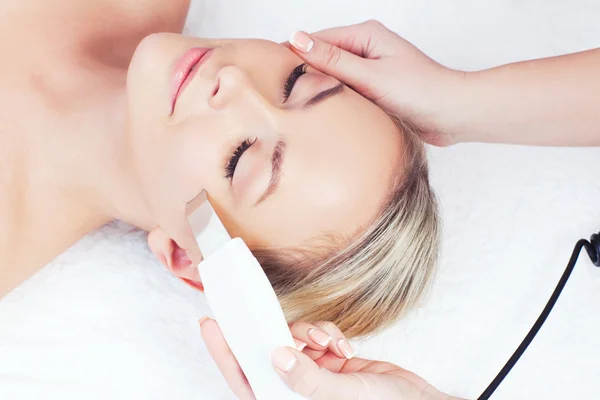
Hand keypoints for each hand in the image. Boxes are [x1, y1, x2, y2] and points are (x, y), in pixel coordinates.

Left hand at [200, 318, 453, 399]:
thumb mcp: (343, 396)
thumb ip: (308, 379)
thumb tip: (277, 356)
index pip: (245, 378)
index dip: (224, 353)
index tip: (210, 324)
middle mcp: (296, 390)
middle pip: (267, 354)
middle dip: (266, 330)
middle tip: (255, 304)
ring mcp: (314, 376)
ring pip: (295, 341)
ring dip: (309, 333)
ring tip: (328, 341)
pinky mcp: (332, 364)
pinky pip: (319, 339)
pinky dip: (329, 335)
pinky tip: (344, 347)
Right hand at [288, 20, 464, 145]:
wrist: (453, 115)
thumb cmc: (421, 91)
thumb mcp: (372, 76)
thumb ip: (333, 60)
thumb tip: (298, 40)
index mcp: (366, 35)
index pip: (318, 40)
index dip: (293, 56)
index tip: (271, 73)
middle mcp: (366, 49)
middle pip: (323, 58)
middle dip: (305, 74)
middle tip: (282, 96)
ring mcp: (370, 70)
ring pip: (333, 78)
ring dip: (320, 90)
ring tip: (299, 107)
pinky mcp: (374, 90)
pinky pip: (346, 92)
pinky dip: (335, 101)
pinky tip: (324, 114)